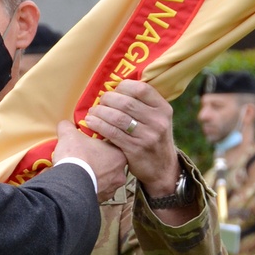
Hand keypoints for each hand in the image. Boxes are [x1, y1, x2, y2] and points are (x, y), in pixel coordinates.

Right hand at [54, 121, 126, 201]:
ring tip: (82, 173)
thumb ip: (68, 126)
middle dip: (100, 161)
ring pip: (106, 179)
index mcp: (119, 155)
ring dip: (96, 176)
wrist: (70, 183)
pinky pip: (98, 192)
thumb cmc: (75, 156)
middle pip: (111, 164)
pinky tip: (80, 183)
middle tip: (86, 158)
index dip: (102, 144)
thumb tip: (65, 124)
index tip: (92, 143)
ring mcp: (112, 189)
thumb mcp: (69, 134)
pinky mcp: (102, 200)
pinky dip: (90, 187)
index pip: (115, 146)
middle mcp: (120, 173)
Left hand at [83, 79, 179, 196]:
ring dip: (100, 112)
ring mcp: (148, 135)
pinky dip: (98, 125)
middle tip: (100, 102)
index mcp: (163, 108)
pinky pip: (112, 132)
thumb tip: (117, 88)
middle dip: (108, 99)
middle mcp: (158, 120)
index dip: (123, 86)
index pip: (142, 89)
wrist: (162, 168)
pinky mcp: (135, 148)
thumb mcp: (158, 119)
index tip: (113, 90)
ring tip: (92, 112)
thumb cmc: (154, 138)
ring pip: (117, 117)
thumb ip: (143, 105)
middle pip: (126, 102)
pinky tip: (91, 123)